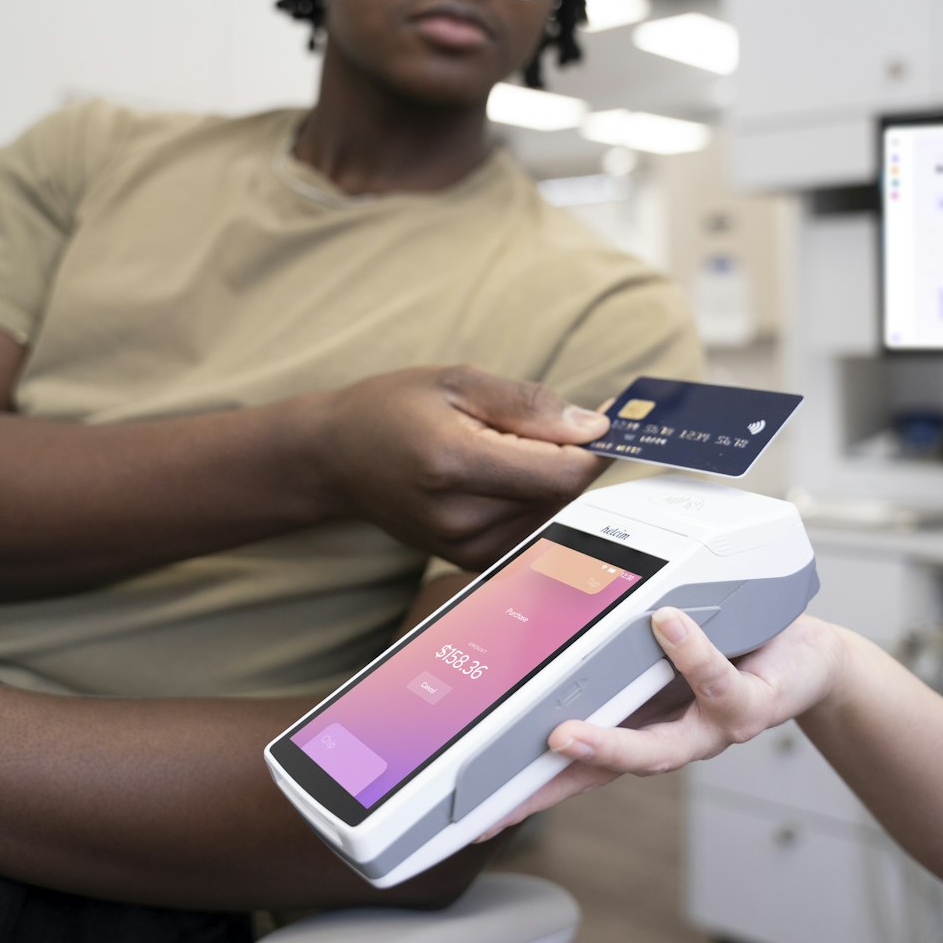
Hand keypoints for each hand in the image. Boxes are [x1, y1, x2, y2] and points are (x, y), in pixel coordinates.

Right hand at [317, 364, 610, 567]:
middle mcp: (460, 517)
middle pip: (562, 496)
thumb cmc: (393, 408)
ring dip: (550, 481)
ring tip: (506, 449)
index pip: (563, 473)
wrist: (337, 458)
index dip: (595, 448)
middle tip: (542, 427)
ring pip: (551, 515)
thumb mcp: (458, 381)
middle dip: (569, 459)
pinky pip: (530, 530)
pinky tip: (501, 476)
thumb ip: (529, 404)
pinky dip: (532, 500)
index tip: (605, 422)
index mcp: (455, 464)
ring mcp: (463, 547)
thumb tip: (595, 427)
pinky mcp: (468, 561)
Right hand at [478, 610, 846, 837]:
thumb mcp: (654, 647)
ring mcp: (705, 731)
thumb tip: (543, 617)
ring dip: (611, 744)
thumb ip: (607, 644)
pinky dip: (689, 652)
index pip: (571, 767)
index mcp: (634, 724)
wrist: (806, 660)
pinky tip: (667, 625)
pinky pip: (715, 680)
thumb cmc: (728, 651)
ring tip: (567, 735)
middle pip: (600, 776)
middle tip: (501, 803)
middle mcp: (665, 739)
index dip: (525, 794)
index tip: (479, 816)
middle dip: (548, 790)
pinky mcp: (747, 707)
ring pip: (658, 750)